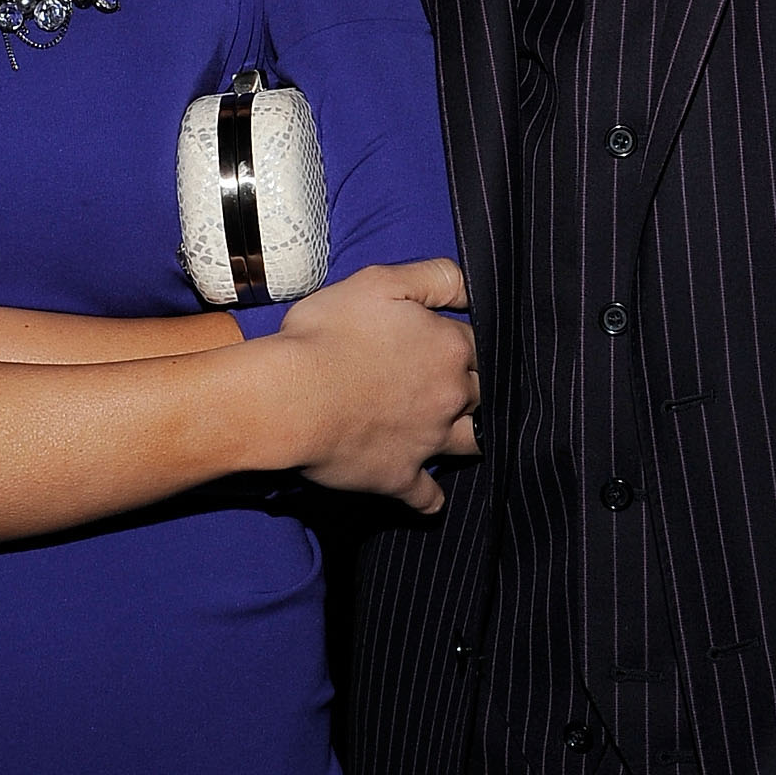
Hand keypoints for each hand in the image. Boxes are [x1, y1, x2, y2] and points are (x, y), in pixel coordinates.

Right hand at [271, 259, 477, 512]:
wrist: (287, 397)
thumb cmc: (326, 334)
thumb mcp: (379, 281)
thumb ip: (434, 277)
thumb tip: (471, 285)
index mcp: (448, 348)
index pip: (483, 343)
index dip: (473, 340)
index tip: (462, 341)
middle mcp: (449, 397)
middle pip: (488, 394)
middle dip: (482, 388)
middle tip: (468, 385)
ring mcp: (427, 442)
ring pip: (472, 444)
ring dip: (472, 437)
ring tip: (466, 433)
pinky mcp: (399, 476)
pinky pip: (427, 497)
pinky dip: (430, 497)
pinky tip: (430, 496)